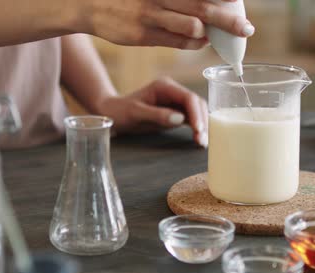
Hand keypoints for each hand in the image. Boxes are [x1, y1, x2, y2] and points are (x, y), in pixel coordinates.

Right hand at [82, 0, 253, 49]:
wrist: (92, 4)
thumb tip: (207, 12)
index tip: (240, 1)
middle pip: (204, 6)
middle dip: (229, 20)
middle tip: (247, 29)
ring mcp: (151, 14)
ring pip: (192, 25)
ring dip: (209, 32)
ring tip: (216, 36)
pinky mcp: (143, 34)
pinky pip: (177, 41)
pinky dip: (193, 42)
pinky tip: (200, 40)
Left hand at [94, 77, 208, 147]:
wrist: (112, 114)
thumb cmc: (120, 111)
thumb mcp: (136, 113)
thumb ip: (157, 115)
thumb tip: (180, 119)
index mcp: (165, 86)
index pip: (188, 98)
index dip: (196, 113)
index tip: (198, 129)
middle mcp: (173, 91)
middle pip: (196, 104)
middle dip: (202, 121)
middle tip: (202, 140)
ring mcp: (175, 101)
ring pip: (196, 112)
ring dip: (201, 126)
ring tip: (202, 142)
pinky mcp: (175, 112)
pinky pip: (190, 119)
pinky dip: (196, 128)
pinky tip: (198, 139)